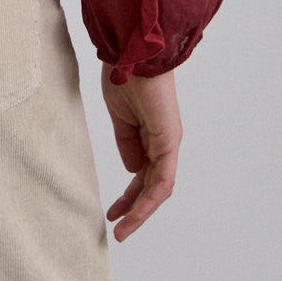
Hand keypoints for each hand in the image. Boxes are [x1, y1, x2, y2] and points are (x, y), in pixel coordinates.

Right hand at [101, 63, 181, 241]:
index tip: (113, 212)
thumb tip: (133, 170)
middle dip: (135, 209)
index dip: (130, 196)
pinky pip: (162, 179)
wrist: (131, 50)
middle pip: (152, 186)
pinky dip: (150, 199)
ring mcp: (168, 142)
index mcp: (151, 134)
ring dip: (141, 211)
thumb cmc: (125, 72)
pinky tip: (136, 213)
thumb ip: (126, 142)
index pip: (143, 174)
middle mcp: (163, 141)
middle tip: (119, 229)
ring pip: (159, 188)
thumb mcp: (119, 114)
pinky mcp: (169, 140)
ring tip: (123, 230)